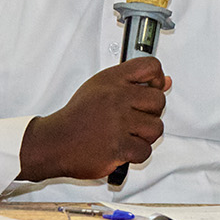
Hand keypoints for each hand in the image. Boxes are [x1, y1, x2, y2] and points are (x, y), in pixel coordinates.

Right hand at [18, 57, 169, 181]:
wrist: (55, 142)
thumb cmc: (78, 116)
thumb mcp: (102, 87)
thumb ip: (134, 82)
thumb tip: (165, 81)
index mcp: (113, 80)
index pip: (150, 66)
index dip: (157, 78)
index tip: (152, 87)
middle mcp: (117, 98)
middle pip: (159, 101)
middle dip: (150, 113)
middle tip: (134, 119)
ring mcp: (119, 123)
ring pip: (156, 128)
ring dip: (144, 135)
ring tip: (127, 135)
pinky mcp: (119, 147)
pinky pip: (145, 151)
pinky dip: (135, 154)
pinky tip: (122, 148)